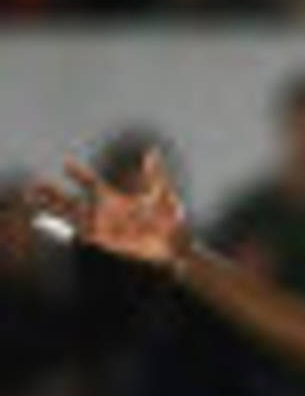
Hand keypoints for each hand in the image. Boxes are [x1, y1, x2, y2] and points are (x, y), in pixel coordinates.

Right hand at [28, 148, 188, 267]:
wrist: (176, 243)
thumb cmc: (170, 218)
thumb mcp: (160, 192)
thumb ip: (154, 173)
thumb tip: (151, 152)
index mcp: (115, 199)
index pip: (91, 183)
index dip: (79, 174)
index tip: (66, 162)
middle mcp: (106, 212)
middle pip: (75, 201)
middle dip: (55, 193)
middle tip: (37, 183)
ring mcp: (106, 227)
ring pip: (75, 217)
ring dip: (57, 211)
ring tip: (38, 203)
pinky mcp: (109, 242)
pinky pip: (86, 235)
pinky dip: (74, 229)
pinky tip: (62, 223)